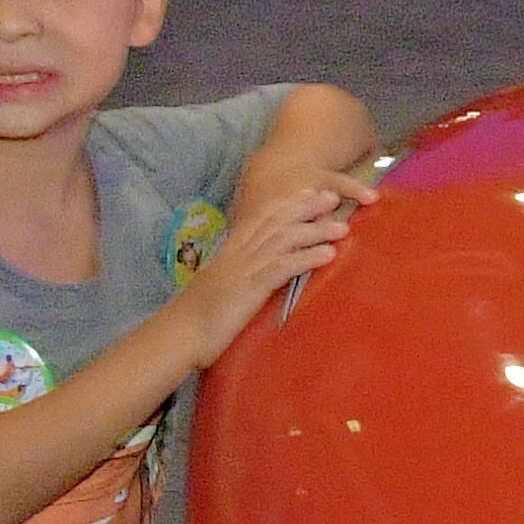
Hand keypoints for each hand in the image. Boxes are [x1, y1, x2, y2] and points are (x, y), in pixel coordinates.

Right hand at [176, 178, 364, 359]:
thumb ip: (240, 273)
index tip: (309, 191)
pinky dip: (308, 258)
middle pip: (277, 220)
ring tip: (343, 227)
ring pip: (285, 239)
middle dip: (306, 207)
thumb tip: (258, 273)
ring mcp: (245, 267)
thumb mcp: (221, 285)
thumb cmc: (198, 316)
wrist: (181, 332)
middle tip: (332, 197)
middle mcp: (239, 252)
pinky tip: (328, 255)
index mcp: (232, 250)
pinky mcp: (251, 287)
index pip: (261, 217)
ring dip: (316, 231)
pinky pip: (284, 266)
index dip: (286, 202)